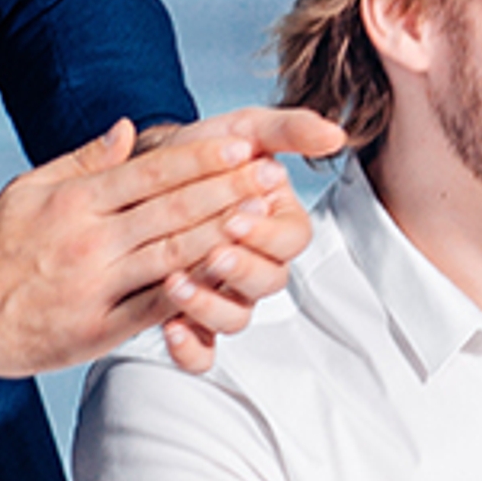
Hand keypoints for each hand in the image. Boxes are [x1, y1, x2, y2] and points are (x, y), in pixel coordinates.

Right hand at [0, 106, 345, 380]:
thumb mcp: (27, 191)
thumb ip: (80, 162)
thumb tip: (126, 130)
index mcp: (72, 202)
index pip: (150, 173)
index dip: (201, 159)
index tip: (244, 146)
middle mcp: (87, 241)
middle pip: (171, 210)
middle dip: (228, 190)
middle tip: (274, 175)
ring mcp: (95, 287)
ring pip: (171, 255)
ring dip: (223, 234)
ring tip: (263, 216)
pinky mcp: (97, 330)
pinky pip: (155, 307)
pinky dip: (193, 291)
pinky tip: (229, 276)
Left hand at [131, 109, 347, 370]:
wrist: (146, 171)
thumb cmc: (201, 153)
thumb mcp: (246, 129)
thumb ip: (291, 130)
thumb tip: (335, 135)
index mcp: (277, 223)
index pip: (292, 240)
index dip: (268, 234)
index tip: (239, 217)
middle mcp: (256, 263)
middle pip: (270, 283)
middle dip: (242, 270)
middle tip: (213, 254)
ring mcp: (226, 293)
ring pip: (237, 319)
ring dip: (210, 306)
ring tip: (176, 283)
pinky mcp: (194, 319)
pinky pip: (203, 351)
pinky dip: (190, 347)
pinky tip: (169, 328)